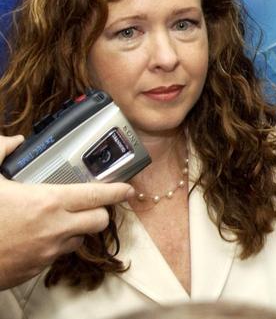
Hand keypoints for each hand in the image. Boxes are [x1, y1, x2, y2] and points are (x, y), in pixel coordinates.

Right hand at [0, 134, 134, 288]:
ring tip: (61, 217)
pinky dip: (56, 244)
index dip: (118, 190)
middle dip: (101, 210)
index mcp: (48, 202)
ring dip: (77, 228)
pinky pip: (57, 255)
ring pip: (80, 239)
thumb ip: (1, 151)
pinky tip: (39, 234)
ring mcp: (47, 252)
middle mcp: (55, 228)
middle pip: (99, 220)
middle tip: (93, 201)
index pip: (98, 195)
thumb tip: (15, 140)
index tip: (129, 187)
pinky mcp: (36, 269)